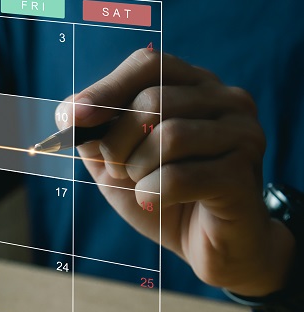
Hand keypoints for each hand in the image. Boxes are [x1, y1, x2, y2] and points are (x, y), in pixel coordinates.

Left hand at [56, 48, 293, 296]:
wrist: (211, 247)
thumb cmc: (164, 196)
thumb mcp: (118, 162)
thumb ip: (96, 135)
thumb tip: (69, 114)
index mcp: (195, 86)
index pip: (148, 64)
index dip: (104, 89)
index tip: (70, 118)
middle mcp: (226, 101)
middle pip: (152, 100)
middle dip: (116, 142)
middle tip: (115, 170)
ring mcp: (242, 134)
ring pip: (169, 135)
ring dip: (136, 169)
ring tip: (141, 186)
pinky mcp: (241, 174)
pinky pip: (179, 176)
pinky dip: (151, 193)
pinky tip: (153, 202)